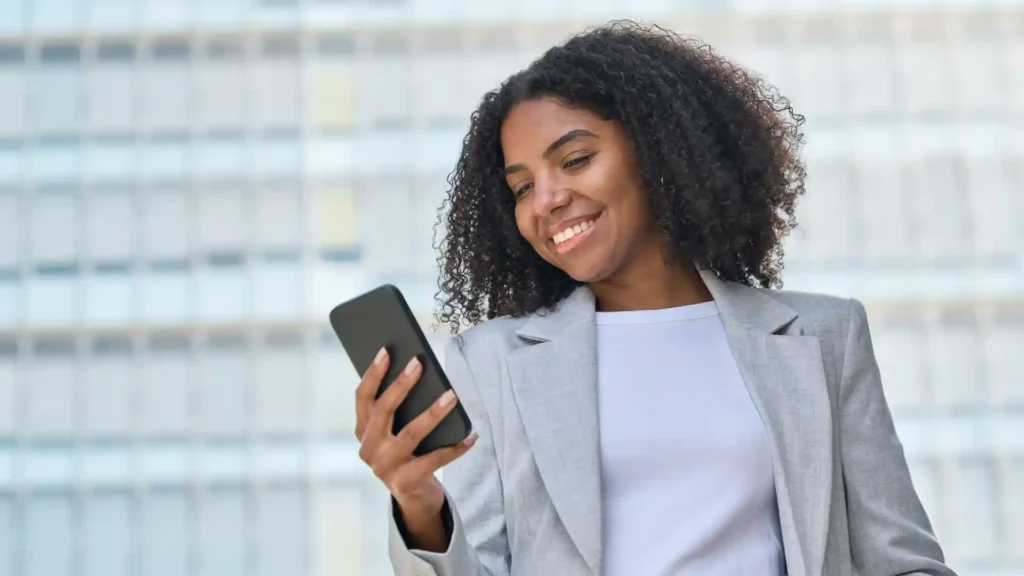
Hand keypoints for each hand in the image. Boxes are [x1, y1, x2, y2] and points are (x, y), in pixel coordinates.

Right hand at [355, 347, 477, 516]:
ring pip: (411, 433)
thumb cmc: (409, 454)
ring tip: (452, 395)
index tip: (386, 351)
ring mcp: (385, 468)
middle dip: (401, 385)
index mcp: (363, 431)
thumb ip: (400, 410)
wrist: (414, 498)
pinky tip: (472, 435)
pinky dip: (456, 447)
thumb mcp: (397, 432)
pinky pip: (435, 459)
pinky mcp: (405, 483)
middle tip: (419, 364)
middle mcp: (369, 450)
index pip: (362, 398)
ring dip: (433, 413)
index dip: (373, 374)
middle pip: (383, 411)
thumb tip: (418, 372)